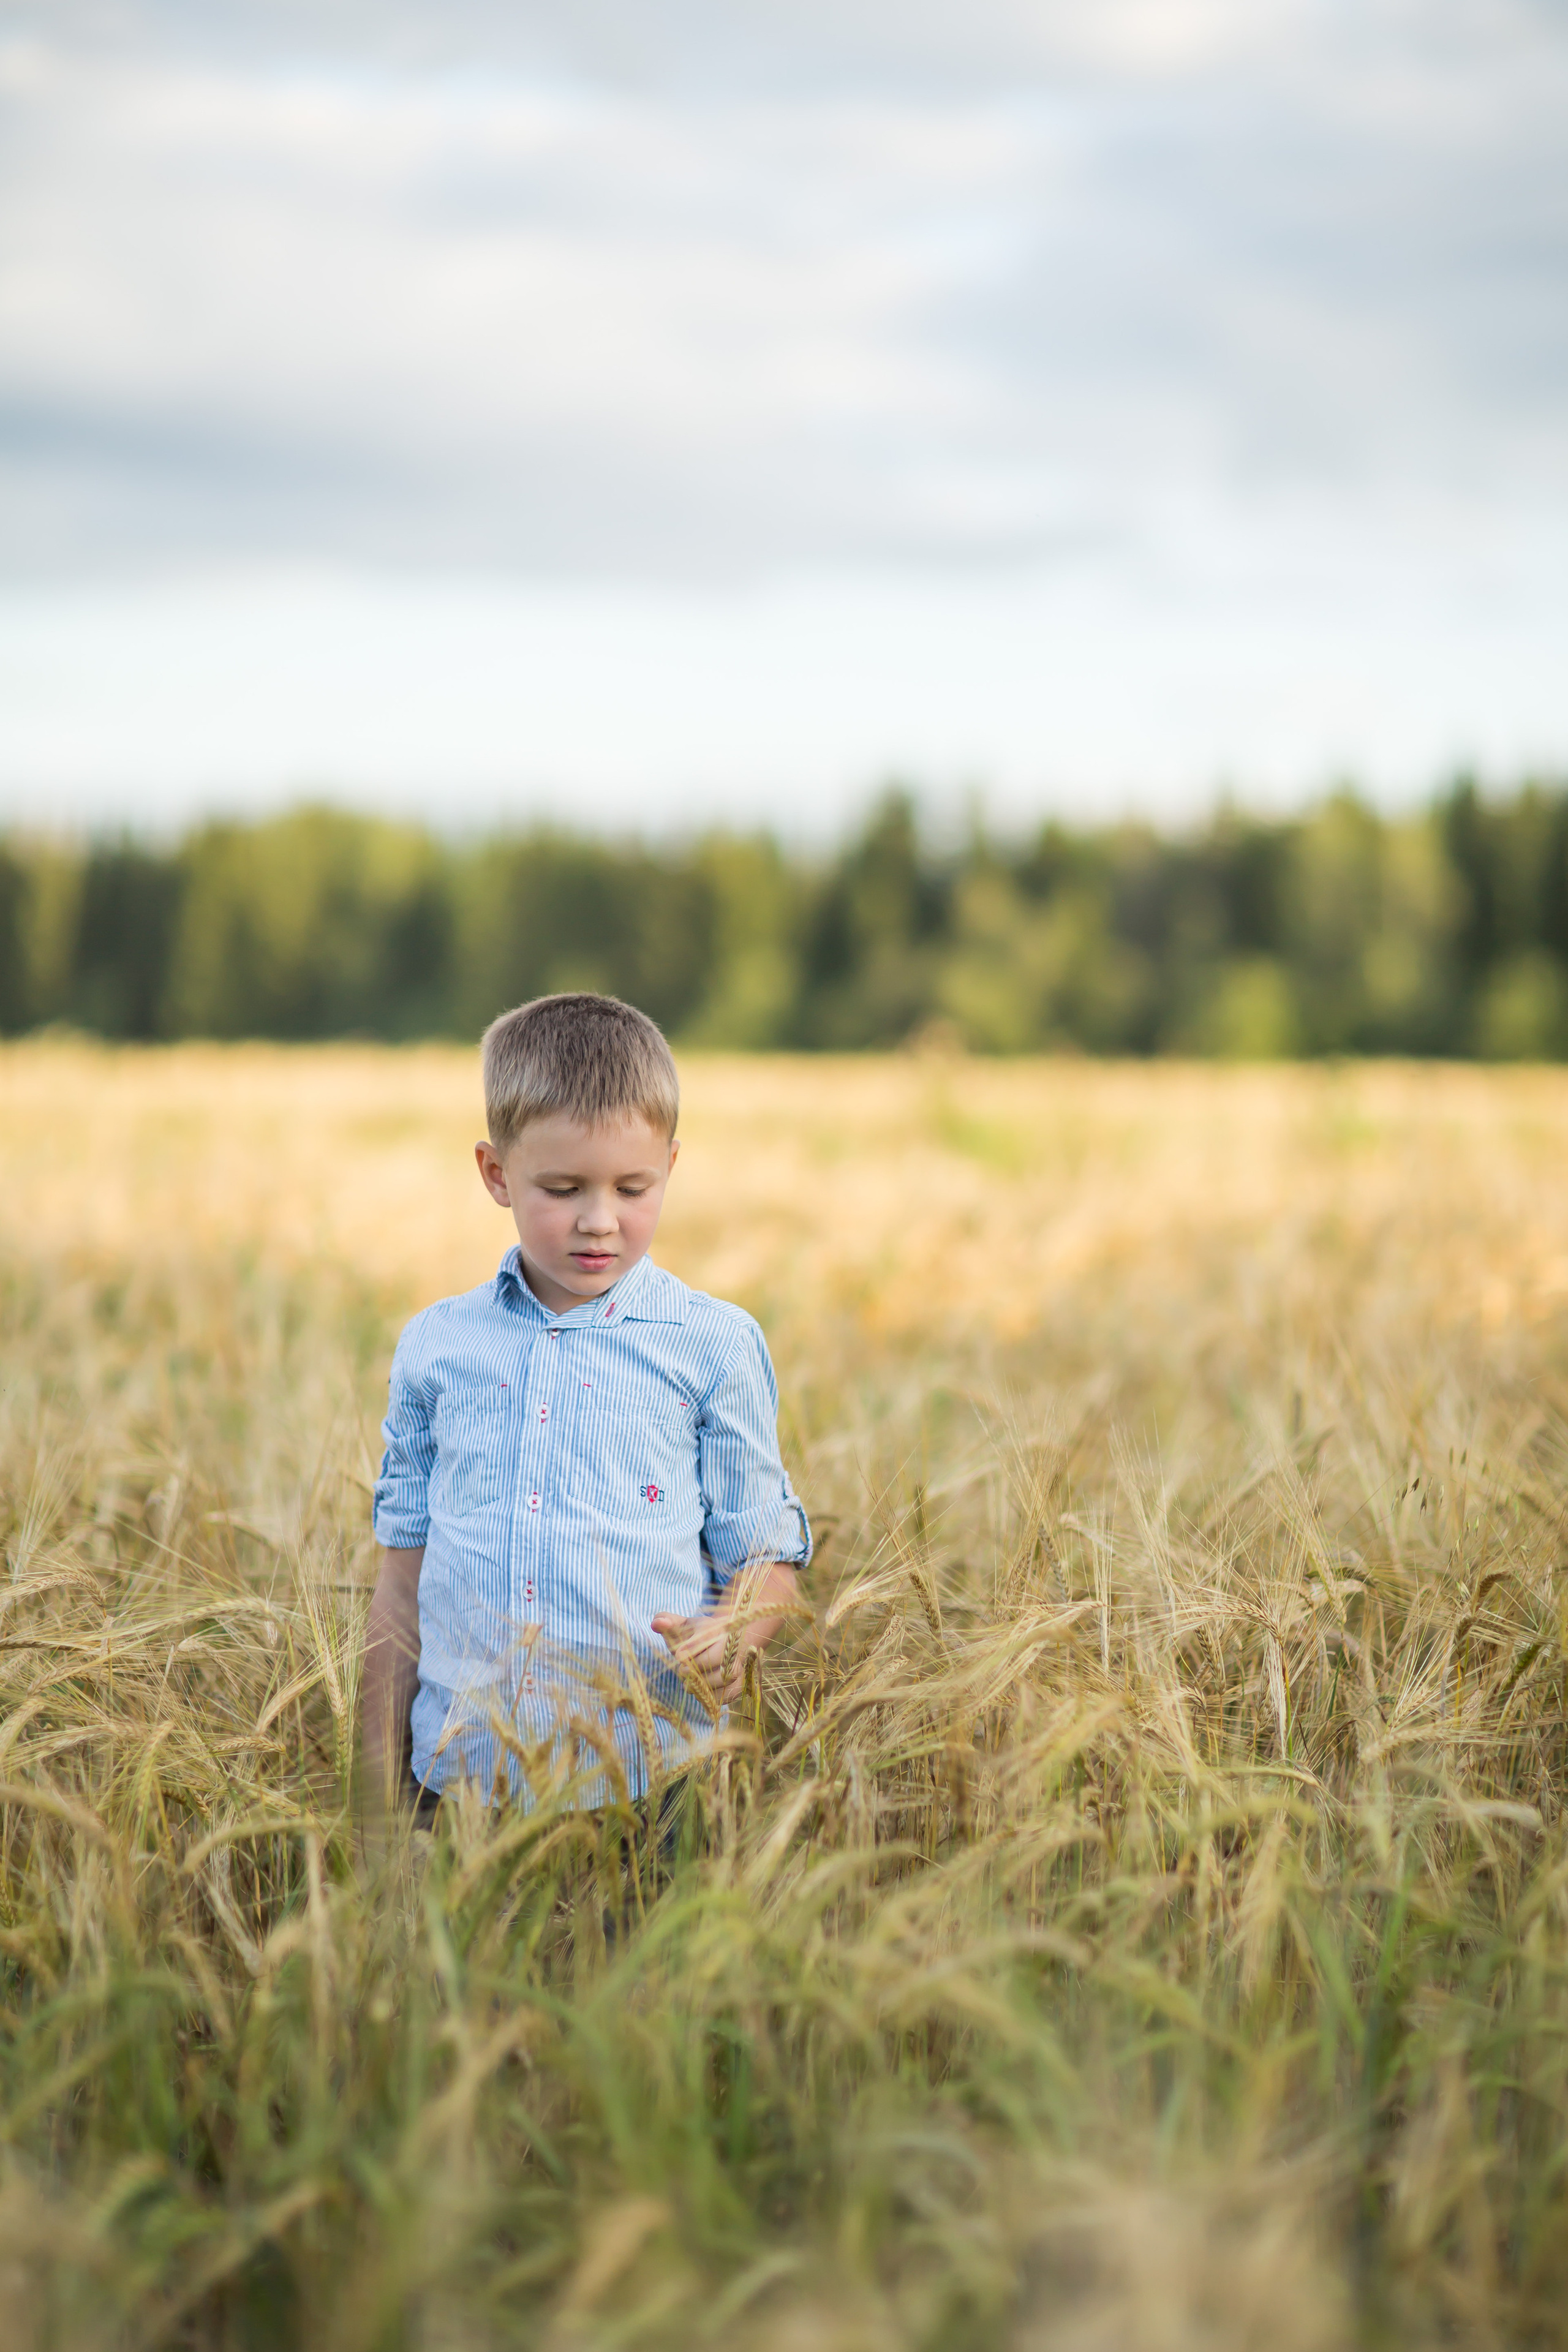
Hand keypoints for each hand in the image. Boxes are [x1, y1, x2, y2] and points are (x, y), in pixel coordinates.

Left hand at [652, 1562, 797, 1705]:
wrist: (722, 1646)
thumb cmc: (696, 1636)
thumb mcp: (682, 1626)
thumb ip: (667, 1621)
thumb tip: (656, 1623)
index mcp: (716, 1628)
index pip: (706, 1637)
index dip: (691, 1647)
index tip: (678, 1655)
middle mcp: (731, 1646)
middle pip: (719, 1657)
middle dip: (698, 1666)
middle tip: (683, 1670)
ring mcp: (737, 1666)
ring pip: (725, 1678)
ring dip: (703, 1684)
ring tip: (690, 1683)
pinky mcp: (737, 1684)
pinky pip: (727, 1694)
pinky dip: (710, 1696)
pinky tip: (701, 1691)